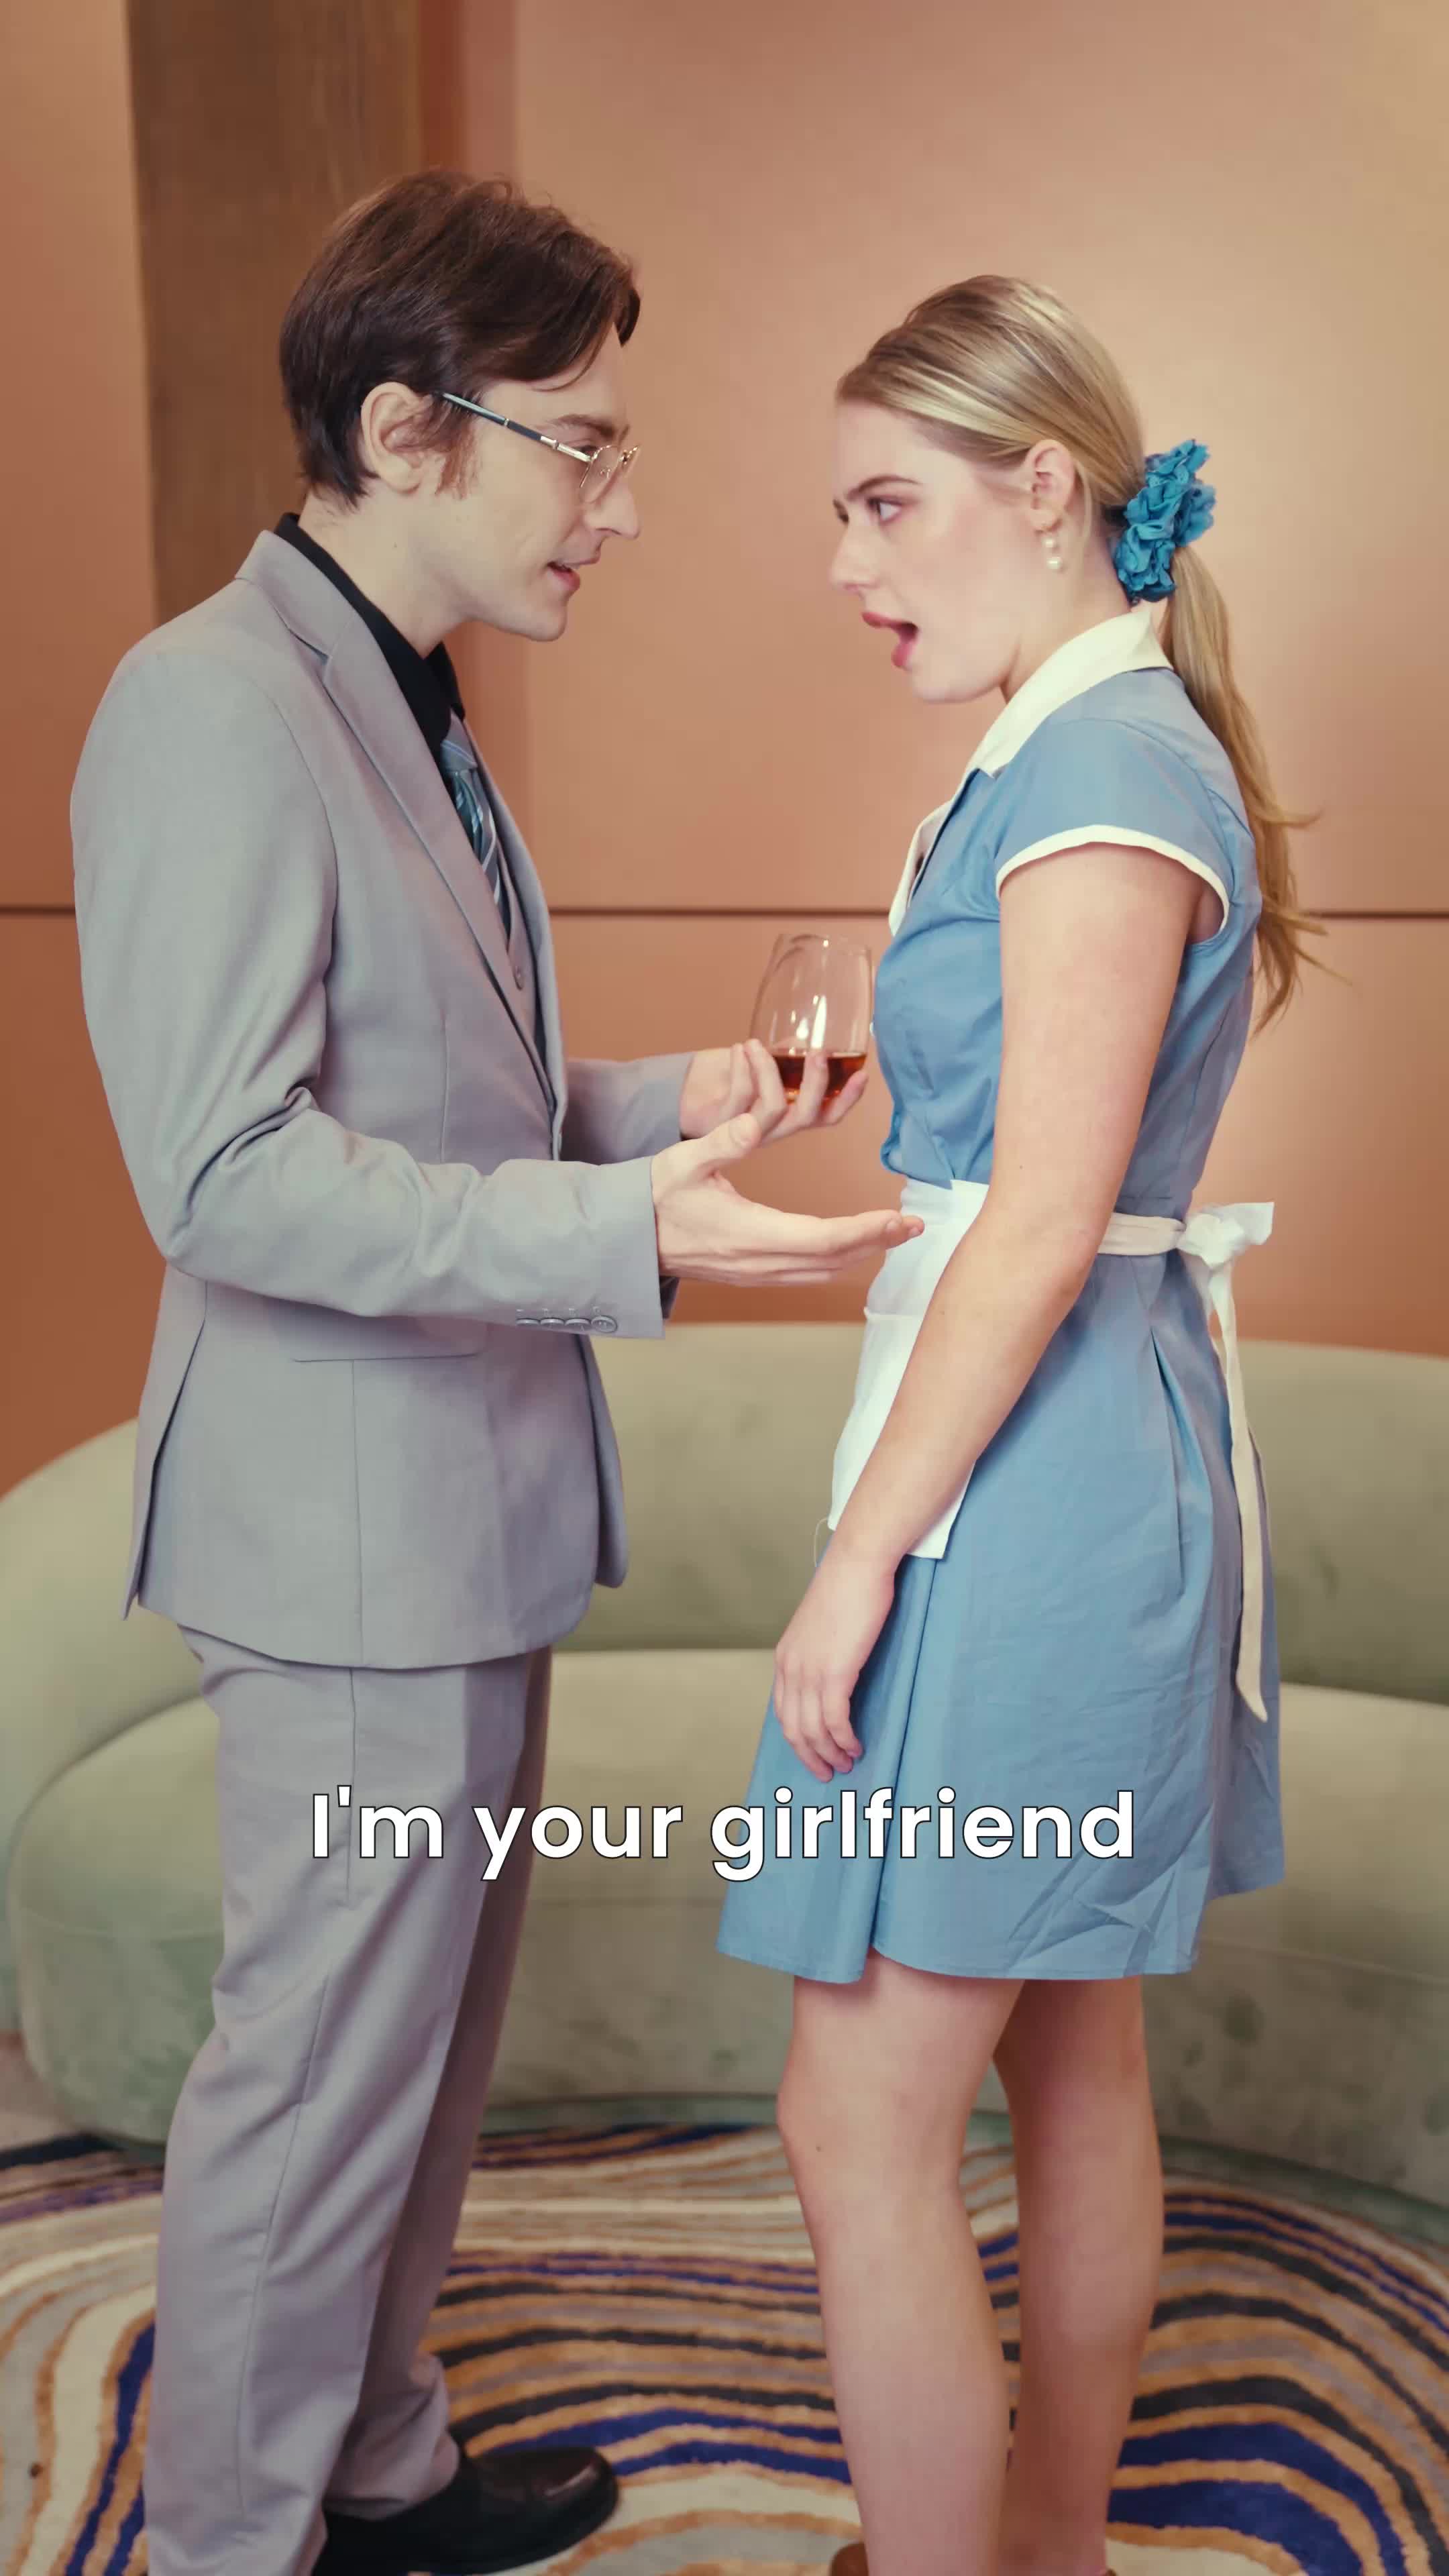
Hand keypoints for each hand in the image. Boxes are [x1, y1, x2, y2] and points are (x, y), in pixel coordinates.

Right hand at [651, 1112, 923, 1284]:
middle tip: (915, 1225)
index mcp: (750, 1234)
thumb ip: (722, 1141)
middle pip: (834, 1260)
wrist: (627, 1239)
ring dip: (862, 1253)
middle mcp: (759, 1261)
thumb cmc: (654, 1197)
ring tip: (894, 1233)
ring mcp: (757, 1273)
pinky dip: (838, 1259)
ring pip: (823, 1271)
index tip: (899, 1219)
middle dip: (878, 1242)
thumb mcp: (683, 1160)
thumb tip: (754, 1123)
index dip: (866, 1231)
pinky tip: (854, 1245)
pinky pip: (807, 1273)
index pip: (823, 1238)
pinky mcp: (753, 1274)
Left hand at [679, 1038, 869, 1141]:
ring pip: (772, 1108)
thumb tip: (801, 1039)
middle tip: (817, 1052)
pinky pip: (739, 1098)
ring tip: (755, 1043)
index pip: (827, 1115)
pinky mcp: (721, 1125)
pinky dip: (741, 1069)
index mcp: (789, 1114)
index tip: (863, 1074)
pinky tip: (738, 1049)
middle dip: (816, 1083)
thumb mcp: (761, 1062)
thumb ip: (783, 1055)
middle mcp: (773, 1127)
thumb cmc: (726, 1076)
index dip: (847, 1099)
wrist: (684, 1094)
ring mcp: (747, 1129)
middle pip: (806, 1116)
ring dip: (768, 1070)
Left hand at [773, 1542, 896, 1782]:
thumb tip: (834, 1673)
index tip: (814, 1754)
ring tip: (847, 1763)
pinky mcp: (835, 1672)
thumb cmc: (848, 1589)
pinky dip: (844, 1739)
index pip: (783, 1711)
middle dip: (810, 1755)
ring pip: (813, 1729)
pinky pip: (835, 1720)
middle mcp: (791, 1668)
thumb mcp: (823, 1626)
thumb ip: (821, 1651)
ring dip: (830, 1752)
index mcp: (785, 1658)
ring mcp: (810, 1671)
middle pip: (793, 1727)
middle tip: (829, 1772)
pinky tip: (855, 1746)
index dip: (798, 1739)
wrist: (857, 1564)